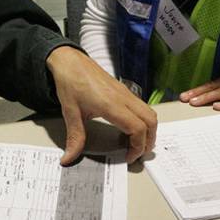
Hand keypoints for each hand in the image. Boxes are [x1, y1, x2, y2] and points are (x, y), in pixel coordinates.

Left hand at [46, 46, 156, 165]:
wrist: (70, 60)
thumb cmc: (70, 82)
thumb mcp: (70, 113)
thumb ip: (74, 138)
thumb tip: (68, 158)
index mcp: (112, 104)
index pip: (138, 128)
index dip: (137, 147)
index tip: (128, 157)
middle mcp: (123, 98)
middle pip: (150, 121)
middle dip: (148, 141)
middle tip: (137, 153)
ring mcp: (126, 93)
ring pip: (149, 113)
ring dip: (148, 130)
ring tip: (135, 143)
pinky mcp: (124, 90)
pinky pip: (142, 107)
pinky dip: (142, 121)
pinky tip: (127, 128)